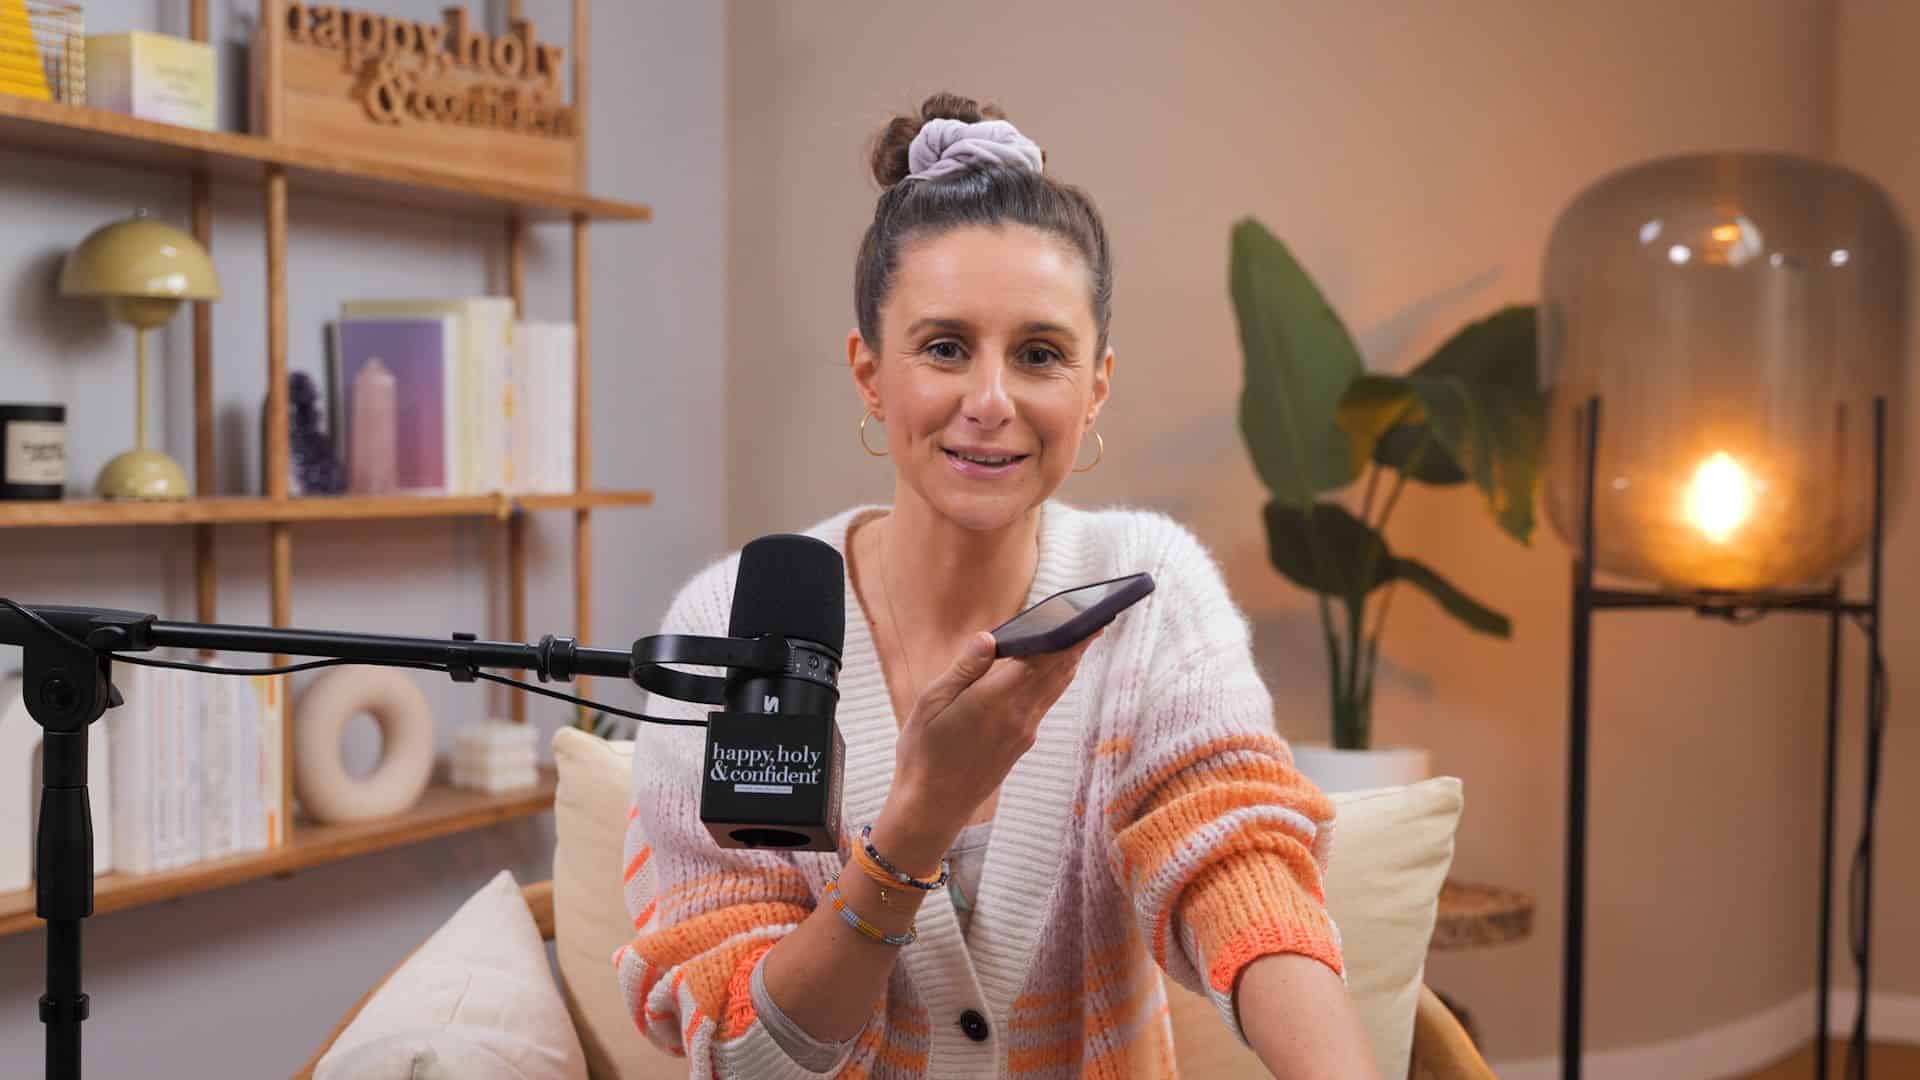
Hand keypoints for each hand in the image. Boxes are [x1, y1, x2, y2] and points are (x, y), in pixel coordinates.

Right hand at [874, 630, 1099, 867]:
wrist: (932, 806)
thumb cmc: (924, 752)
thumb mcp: (932, 703)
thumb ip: (965, 668)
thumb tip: (990, 637)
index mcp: (996, 699)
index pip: (1043, 659)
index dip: (1069, 636)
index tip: (1089, 617)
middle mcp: (1019, 715)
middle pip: (1057, 673)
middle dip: (1077, 645)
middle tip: (1095, 619)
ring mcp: (1023, 732)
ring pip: (1054, 690)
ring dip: (1068, 664)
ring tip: (1079, 640)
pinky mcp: (1020, 744)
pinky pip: (1044, 704)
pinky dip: (1052, 682)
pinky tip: (1047, 673)